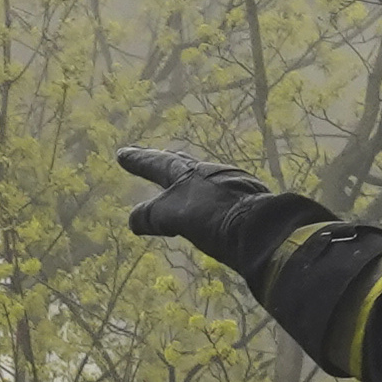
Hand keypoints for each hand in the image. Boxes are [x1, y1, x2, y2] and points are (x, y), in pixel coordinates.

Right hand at [116, 148, 330, 278]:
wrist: (258, 228)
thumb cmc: (211, 218)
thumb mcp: (172, 216)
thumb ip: (151, 216)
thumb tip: (133, 220)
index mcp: (186, 173)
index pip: (155, 164)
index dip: (138, 160)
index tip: (122, 153)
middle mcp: (207, 173)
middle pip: (180, 164)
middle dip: (162, 162)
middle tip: (150, 157)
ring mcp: (228, 185)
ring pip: (199, 179)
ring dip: (185, 181)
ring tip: (177, 185)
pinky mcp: (242, 201)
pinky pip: (215, 196)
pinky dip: (203, 198)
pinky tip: (206, 206)